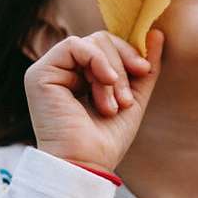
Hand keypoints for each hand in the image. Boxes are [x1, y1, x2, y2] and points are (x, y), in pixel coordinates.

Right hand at [24, 29, 164, 172]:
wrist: (87, 165)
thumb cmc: (107, 140)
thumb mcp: (134, 97)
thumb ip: (144, 67)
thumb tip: (157, 33)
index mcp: (80, 75)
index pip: (107, 45)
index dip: (129, 53)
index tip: (145, 71)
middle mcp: (63, 71)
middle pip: (101, 40)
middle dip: (122, 67)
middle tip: (126, 100)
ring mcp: (50, 71)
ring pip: (92, 42)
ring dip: (111, 73)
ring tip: (113, 105)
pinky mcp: (40, 73)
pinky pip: (74, 45)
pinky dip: (97, 60)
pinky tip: (105, 82)